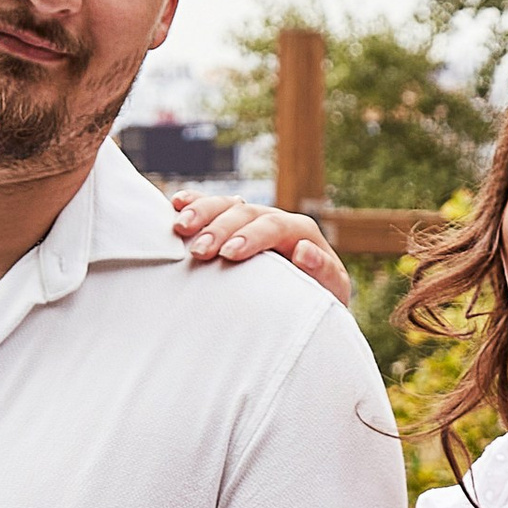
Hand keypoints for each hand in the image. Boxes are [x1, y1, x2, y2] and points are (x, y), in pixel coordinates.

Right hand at [169, 189, 351, 306]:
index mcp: (300, 232)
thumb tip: (304, 251)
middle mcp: (274, 220)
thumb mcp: (331, 292)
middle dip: (220, 228)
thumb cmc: (320, 300)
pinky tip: (176, 205)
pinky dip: (195, 204)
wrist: (307, 304)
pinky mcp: (233, 227)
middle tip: (199, 251)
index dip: (251, 237)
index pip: (274, 226)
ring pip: (226, 205)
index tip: (229, 254)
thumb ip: (323, 272)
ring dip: (202, 213)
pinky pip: (212, 208)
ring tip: (180, 228)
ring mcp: (251, 221)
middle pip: (245, 212)